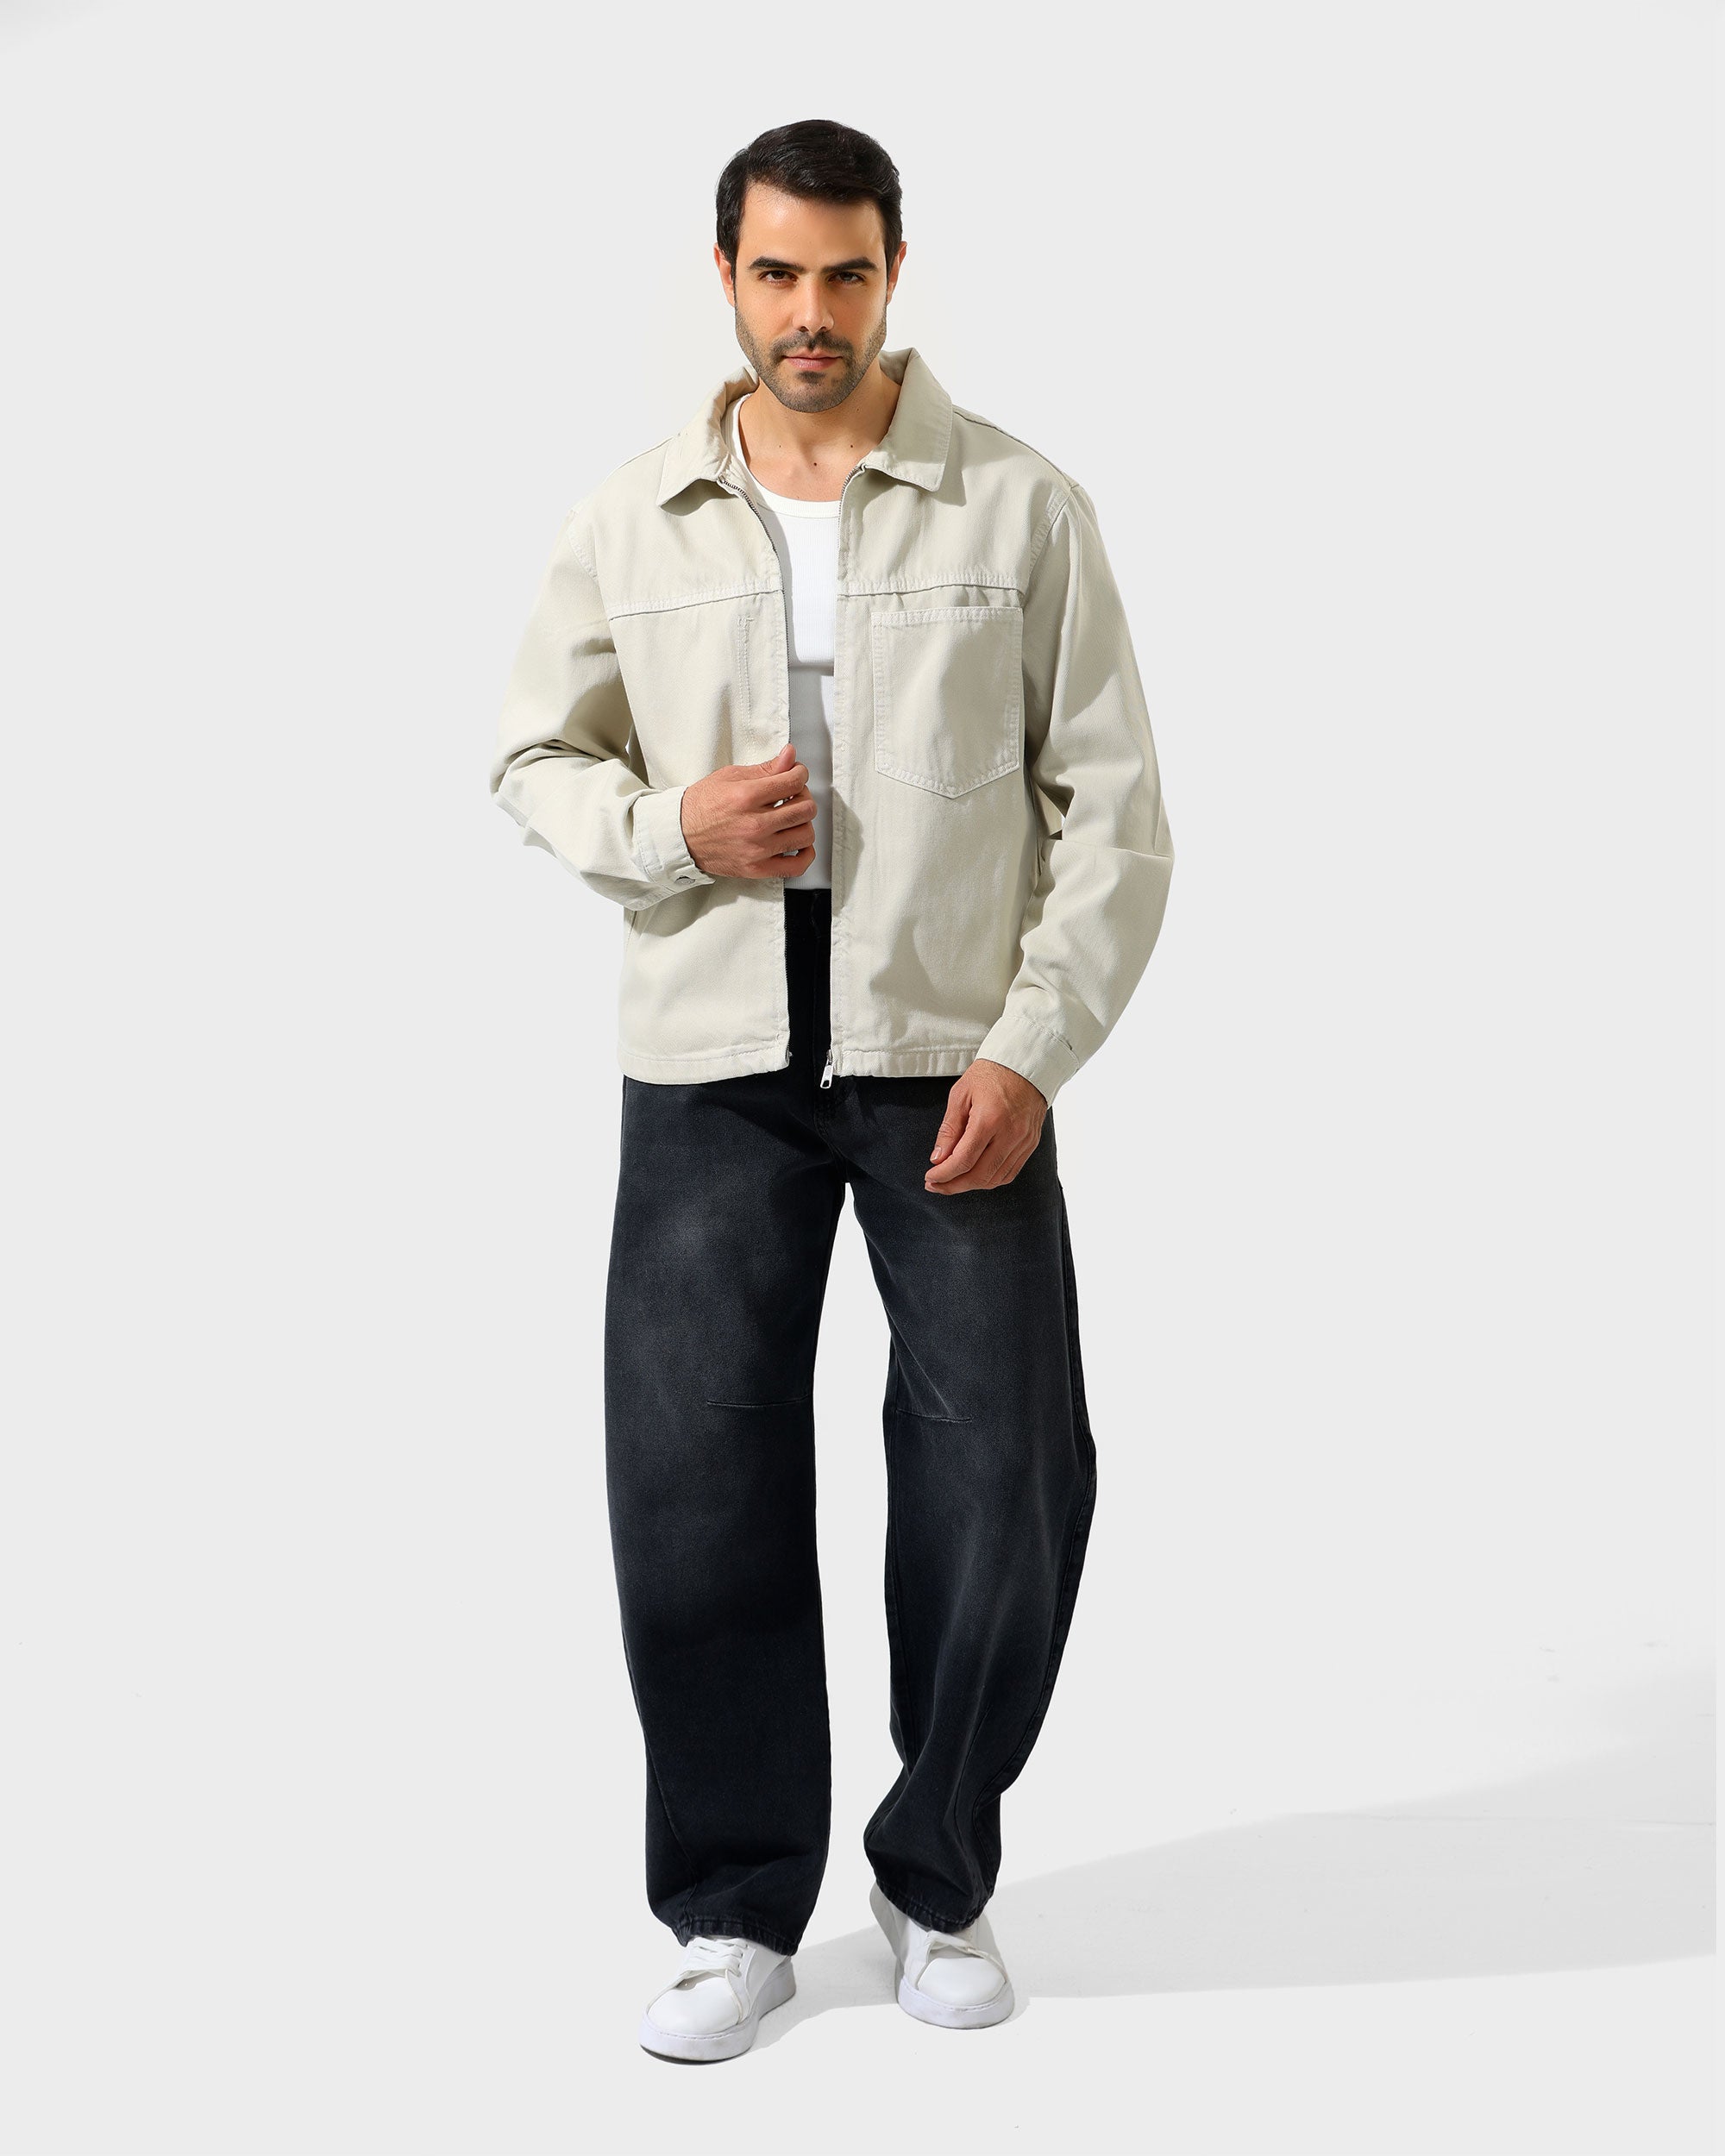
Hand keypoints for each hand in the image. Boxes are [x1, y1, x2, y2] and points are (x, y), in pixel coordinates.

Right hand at [680, 742, 815, 879]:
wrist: (680, 835)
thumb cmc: (701, 806)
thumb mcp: (730, 777)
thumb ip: (765, 769)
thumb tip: (790, 756)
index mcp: (746, 797)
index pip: (794, 781)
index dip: (800, 774)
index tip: (796, 775)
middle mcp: (754, 824)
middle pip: (805, 808)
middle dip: (803, 796)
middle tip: (794, 795)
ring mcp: (757, 849)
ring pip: (805, 834)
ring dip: (804, 823)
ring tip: (792, 818)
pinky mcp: (757, 868)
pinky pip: (797, 865)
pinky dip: (805, 854)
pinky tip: (798, 844)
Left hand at [924, 1060, 1048, 1194]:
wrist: (1025, 1065)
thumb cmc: (990, 1075)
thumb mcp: (960, 1095)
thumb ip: (949, 1130)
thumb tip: (938, 1159)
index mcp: (989, 1119)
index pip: (964, 1160)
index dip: (944, 1175)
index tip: (930, 1177)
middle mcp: (1010, 1134)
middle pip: (980, 1176)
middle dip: (954, 1185)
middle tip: (936, 1185)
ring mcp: (1024, 1141)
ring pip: (996, 1179)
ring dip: (971, 1185)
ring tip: (952, 1181)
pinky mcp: (1031, 1144)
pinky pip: (1010, 1172)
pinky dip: (990, 1179)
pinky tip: (975, 1175)